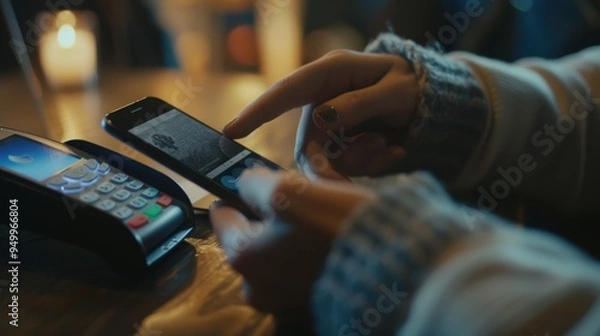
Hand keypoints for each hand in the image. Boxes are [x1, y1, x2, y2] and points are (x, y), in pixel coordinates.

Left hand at [209, 167, 374, 322]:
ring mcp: (282, 301)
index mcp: (243, 257)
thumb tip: (244, 183)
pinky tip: (329, 239)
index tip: (261, 182)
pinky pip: (298, 269)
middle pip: (252, 234)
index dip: (240, 193)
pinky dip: (307, 253)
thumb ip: (255, 182)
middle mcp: (255, 287)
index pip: (223, 214)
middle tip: (302, 198)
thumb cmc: (335, 226)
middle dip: (270, 214)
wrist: (393, 268)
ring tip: (322, 216)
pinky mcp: (309, 305)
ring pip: (277, 250)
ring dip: (292, 232)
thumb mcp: (289, 189)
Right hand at [223, 50, 418, 179]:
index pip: (286, 91)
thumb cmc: (414, 86)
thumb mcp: (395, 91)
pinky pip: (344, 164)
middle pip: (307, 141)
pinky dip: (369, 164)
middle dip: (329, 164)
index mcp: (330, 73)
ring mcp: (332, 121)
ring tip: (389, 147)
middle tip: (360, 171)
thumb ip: (359, 103)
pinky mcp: (342, 140)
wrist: (429, 98)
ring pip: (325, 158)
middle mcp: (325, 99)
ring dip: (357, 161)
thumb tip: (322, 119)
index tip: (231, 131)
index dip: (257, 111)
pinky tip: (394, 150)